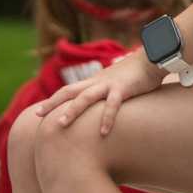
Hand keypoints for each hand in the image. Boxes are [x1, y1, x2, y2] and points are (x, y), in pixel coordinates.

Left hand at [34, 50, 163, 134]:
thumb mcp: (119, 82)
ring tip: (61, 124)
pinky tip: (103, 132)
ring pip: (85, 98)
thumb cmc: (139, 72)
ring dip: (72, 110)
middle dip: (53, 103)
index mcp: (95, 81)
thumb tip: (107, 102)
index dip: (54, 99)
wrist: (154, 59)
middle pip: (69, 91)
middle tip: (37, 114)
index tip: (40, 110)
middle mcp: (98, 82)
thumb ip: (110, 92)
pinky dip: (107, 119)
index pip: (69, 90)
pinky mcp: (123, 89)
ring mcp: (109, 85)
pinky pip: (112, 105)